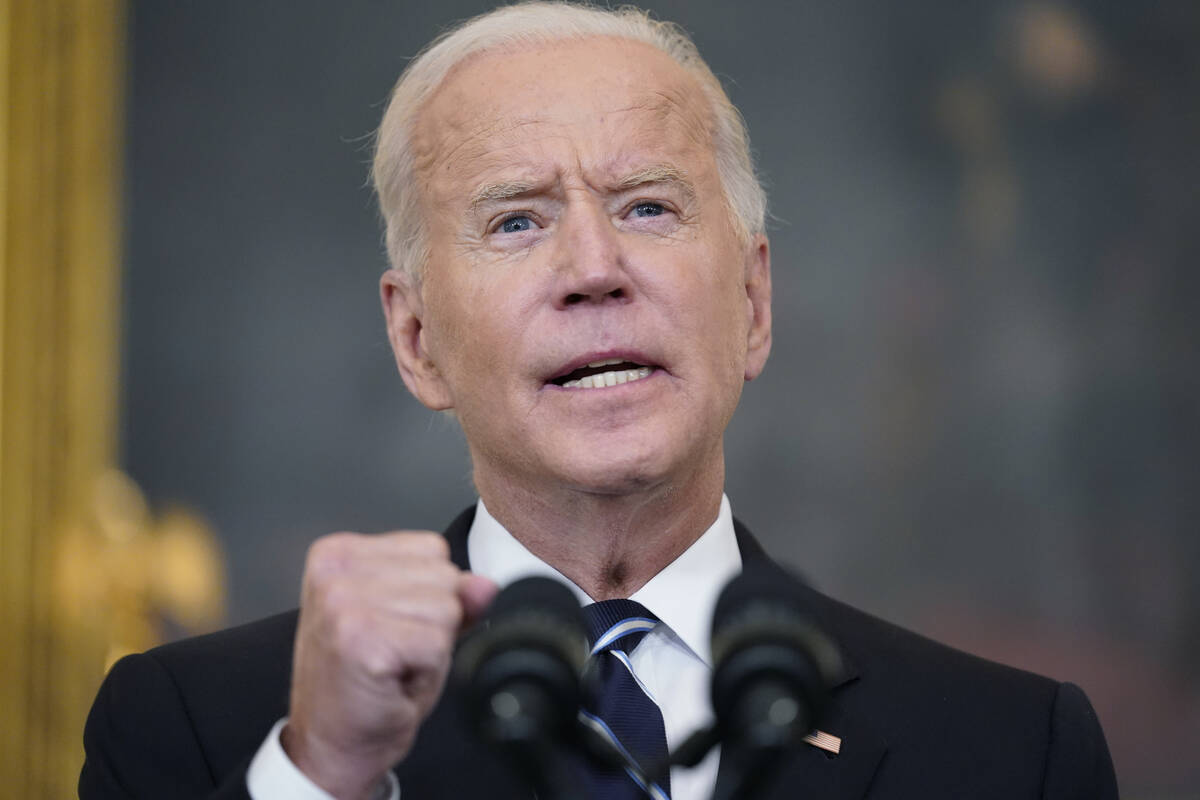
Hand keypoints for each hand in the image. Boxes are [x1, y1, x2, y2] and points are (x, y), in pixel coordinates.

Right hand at [281, 531, 497, 799]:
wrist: (332, 746)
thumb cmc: (365, 685)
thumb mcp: (411, 624)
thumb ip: (451, 596)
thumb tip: (485, 584)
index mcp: (338, 552)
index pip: (431, 548)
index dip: (427, 595)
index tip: (389, 626)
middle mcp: (334, 569)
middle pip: (443, 575)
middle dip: (432, 621)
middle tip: (392, 652)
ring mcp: (343, 601)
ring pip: (446, 608)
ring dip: (431, 647)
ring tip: (392, 665)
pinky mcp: (360, 638)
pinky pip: (438, 643)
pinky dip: (427, 670)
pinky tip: (392, 682)